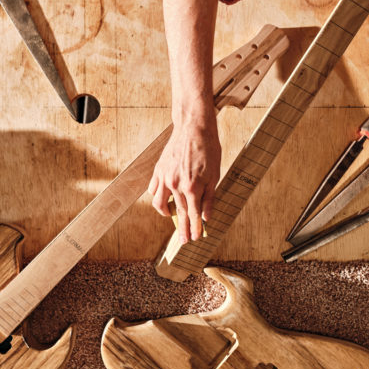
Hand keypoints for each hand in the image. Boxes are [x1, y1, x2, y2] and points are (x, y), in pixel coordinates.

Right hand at [148, 113, 220, 244]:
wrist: (193, 128)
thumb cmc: (208, 149)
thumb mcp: (215, 175)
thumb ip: (209, 198)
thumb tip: (207, 217)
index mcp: (192, 187)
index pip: (193, 215)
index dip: (195, 228)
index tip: (196, 238)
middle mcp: (176, 185)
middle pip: (178, 213)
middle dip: (182, 228)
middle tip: (184, 240)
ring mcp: (165, 178)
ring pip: (159, 204)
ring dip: (166, 214)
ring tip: (171, 217)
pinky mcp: (158, 170)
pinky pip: (153, 189)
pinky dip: (158, 196)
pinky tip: (164, 198)